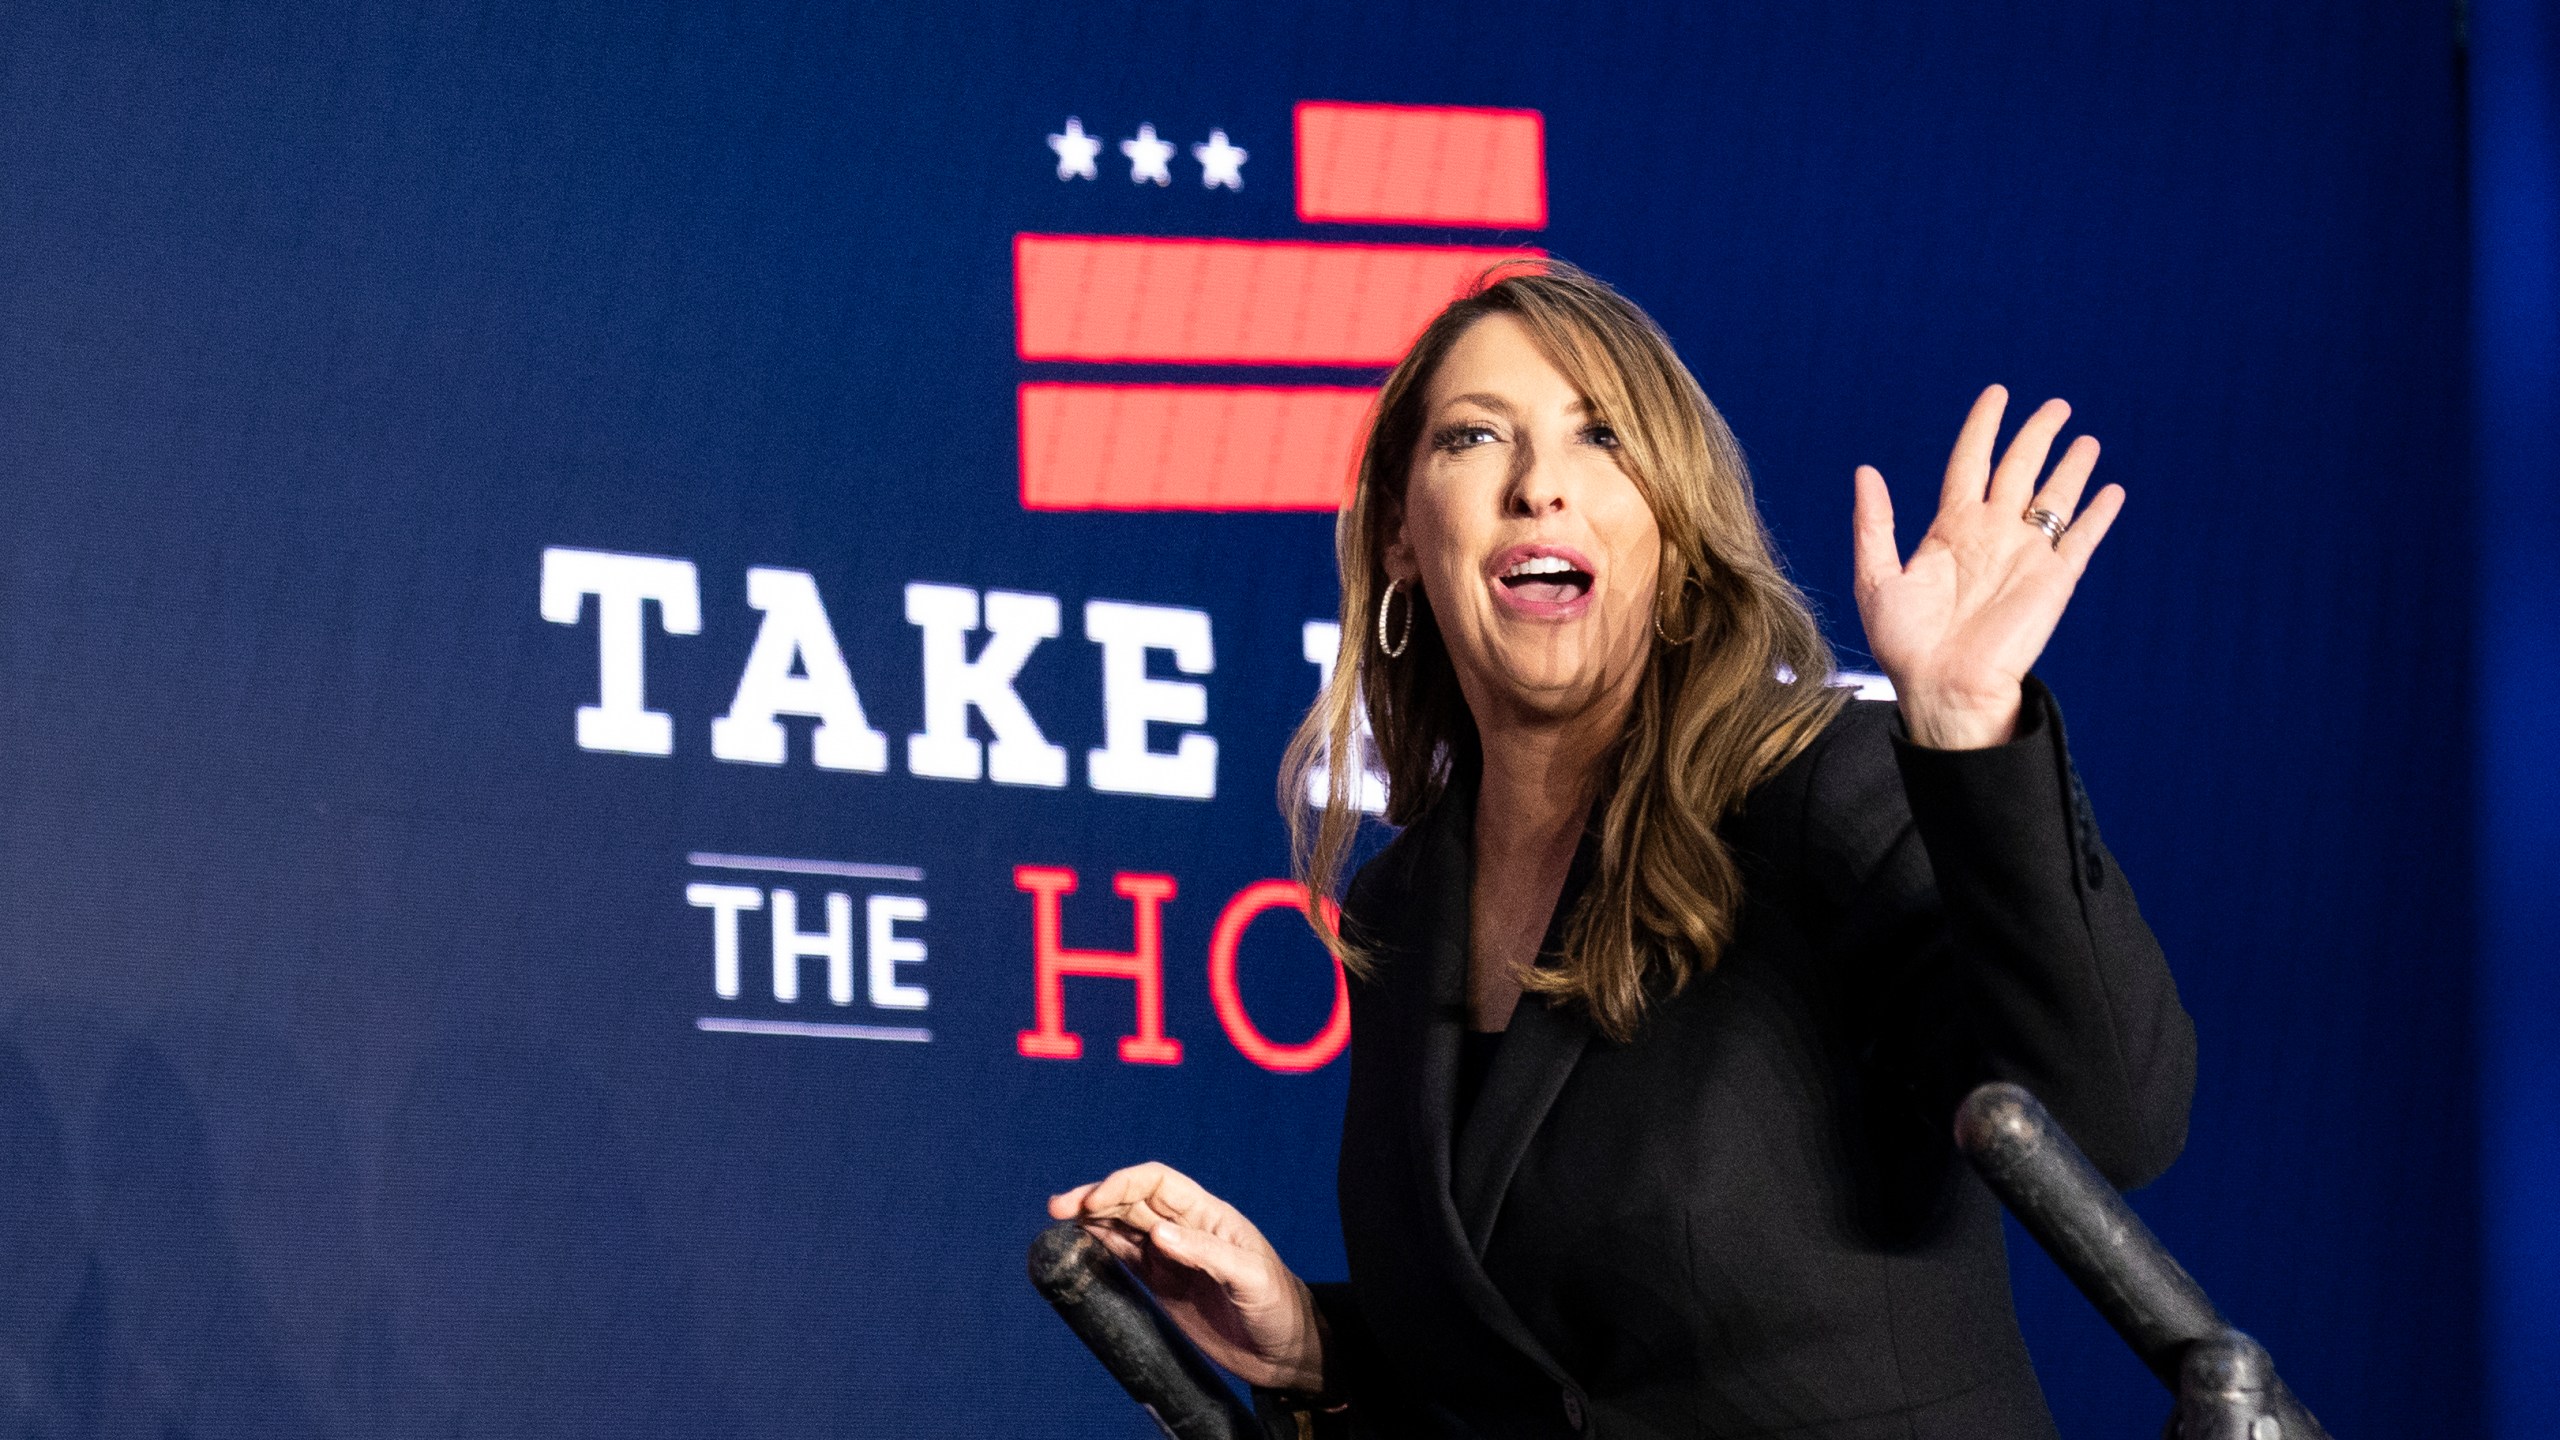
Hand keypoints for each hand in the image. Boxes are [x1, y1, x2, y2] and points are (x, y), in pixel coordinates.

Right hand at [1048, 1162, 1326, 1391]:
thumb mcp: (1250, 1278)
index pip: (1158, 1183)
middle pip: (1132, 1200)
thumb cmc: (1278, 1308)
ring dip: (1091, 1219)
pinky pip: (1125, 1258)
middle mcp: (1185, 1229)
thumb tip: (1158, 1233)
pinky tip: (1079, 1244)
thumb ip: (1205, 1253)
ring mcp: (1171, 1257)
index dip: (1123, 1184)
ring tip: (1059, 1221)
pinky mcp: (1162, 1285)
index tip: (1094, 1201)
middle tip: (1059, 1207)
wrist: (1283, 1351)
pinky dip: (1100, 1247)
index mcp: (1209, 1215)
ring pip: (1122, 1226)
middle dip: (1096, 1198)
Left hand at [1852, 385, 2123, 748]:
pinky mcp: (2054, 580)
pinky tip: (2111, 491)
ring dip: (2071, 467)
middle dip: (2037, 435)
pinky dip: (2097, 514)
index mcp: (1950, 530)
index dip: (1984, 427)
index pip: (1971, 462)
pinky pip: (2081, 539)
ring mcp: (2025, 555)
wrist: (1943, 688)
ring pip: (2054, 497)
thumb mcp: (1877, 578)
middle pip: (2019, 469)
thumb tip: (1866, 471)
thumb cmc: (1906, 644)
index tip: (1997, 394)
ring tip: (2085, 438)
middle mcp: (1991, 535)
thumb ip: (1874, 523)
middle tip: (2056, 405)